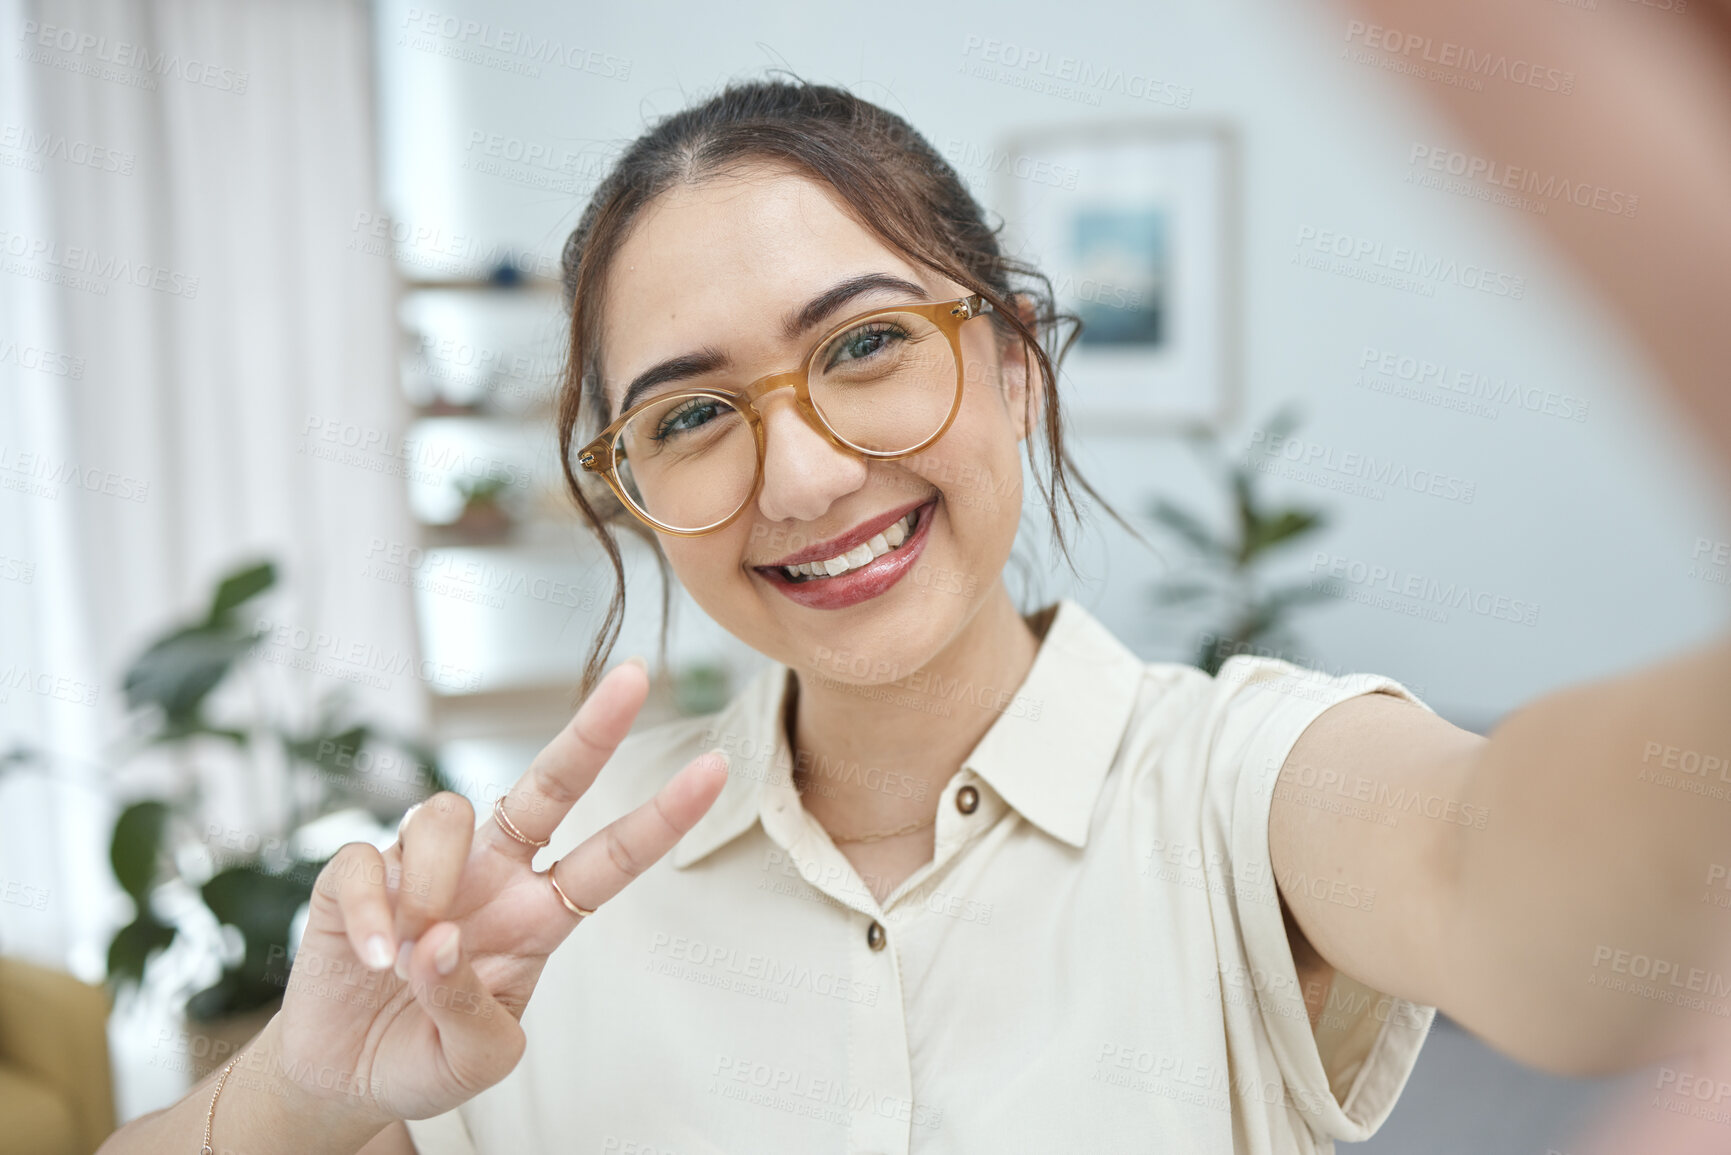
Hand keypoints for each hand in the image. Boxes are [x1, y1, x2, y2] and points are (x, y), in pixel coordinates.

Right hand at [260, 659, 727, 1123]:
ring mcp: (426, 869)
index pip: (612, 856)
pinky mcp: (357, 877)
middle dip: (593, 731)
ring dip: (432, 881)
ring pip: (446, 814)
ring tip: (409, 956)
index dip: (663, 816)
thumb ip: (471, 1010)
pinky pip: (364, 861)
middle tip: (635, 678)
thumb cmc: (427, 1056)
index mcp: (540, 914)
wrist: (348, 1077)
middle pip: (551, 785)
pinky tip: (373, 958)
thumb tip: (441, 939)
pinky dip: (372, 913)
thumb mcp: (476, 1061)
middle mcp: (493, 875)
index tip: (716, 769)